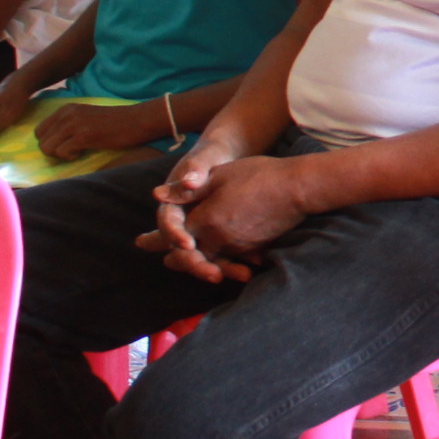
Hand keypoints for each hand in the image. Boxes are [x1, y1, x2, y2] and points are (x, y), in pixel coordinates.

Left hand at [38, 99, 163, 160]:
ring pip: (47, 148)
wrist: (136, 121)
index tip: (65, 143)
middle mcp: (66, 114)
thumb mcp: (85, 116)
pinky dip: (70, 156)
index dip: (50, 142)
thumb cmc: (113, 122)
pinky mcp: (83, 135)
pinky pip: (62, 152)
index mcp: (65, 109)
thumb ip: (67, 123)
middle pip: (41, 141)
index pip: (39, 131)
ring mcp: (74, 124)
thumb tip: (50, 141)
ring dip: (60, 154)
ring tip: (77, 150)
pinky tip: (83, 151)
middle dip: (53, 150)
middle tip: (71, 149)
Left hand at [144, 146, 300, 282]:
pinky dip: (224, 262)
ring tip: (189, 263)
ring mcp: (238, 246)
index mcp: (205, 220)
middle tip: (164, 260)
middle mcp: (219, 238)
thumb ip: (187, 191)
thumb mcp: (219, 176)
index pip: (174, 233)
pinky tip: (223, 261)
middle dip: (176, 258)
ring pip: (211, 261)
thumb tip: (156, 195)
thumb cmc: (258, 175)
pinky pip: (233, 260)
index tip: (140, 242)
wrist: (297, 188)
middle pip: (189, 255)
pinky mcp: (255, 249)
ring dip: (199, 263)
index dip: (157, 237)